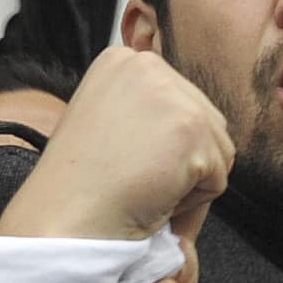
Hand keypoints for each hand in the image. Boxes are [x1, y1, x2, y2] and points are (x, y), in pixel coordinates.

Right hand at [0, 46, 231, 242]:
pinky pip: (218, 179)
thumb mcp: (106, 126)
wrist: (64, 220)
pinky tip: (150, 196)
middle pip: (206, 123)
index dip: (161, 148)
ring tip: (141, 187)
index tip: (122, 162)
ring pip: (218, 150)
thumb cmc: (78, 189)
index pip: (180, 104)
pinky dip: (191, 203)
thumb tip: (191, 133)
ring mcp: (172, 93)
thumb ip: (146, 115)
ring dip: (187, 182)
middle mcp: (147, 65)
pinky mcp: (193, 127)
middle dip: (180, 163)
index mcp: (123, 61)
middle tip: (133, 180)